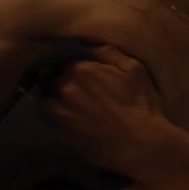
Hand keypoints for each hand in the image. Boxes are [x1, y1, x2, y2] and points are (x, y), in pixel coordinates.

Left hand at [40, 44, 169, 177]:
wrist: (140, 145)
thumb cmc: (141, 104)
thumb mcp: (134, 69)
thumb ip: (108, 52)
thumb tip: (88, 44)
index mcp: (82, 69)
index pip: (65, 59)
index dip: (72, 64)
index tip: (78, 69)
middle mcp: (66, 87)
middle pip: (54, 77)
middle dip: (61, 78)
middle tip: (75, 85)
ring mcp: (61, 111)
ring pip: (47, 97)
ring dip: (53, 95)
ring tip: (65, 100)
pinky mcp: (62, 131)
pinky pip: (49, 117)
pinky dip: (53, 113)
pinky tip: (65, 115)